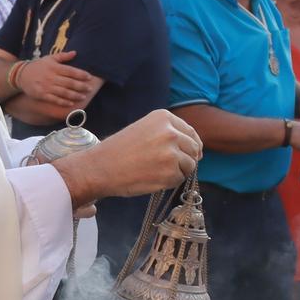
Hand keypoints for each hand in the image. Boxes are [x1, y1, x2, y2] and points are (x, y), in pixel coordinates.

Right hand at [17, 51, 101, 114]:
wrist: (21, 75)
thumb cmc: (38, 66)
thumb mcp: (49, 58)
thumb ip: (63, 56)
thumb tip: (75, 53)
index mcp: (54, 67)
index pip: (70, 71)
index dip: (81, 74)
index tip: (90, 77)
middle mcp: (51, 77)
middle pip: (69, 82)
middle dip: (81, 86)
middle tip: (90, 88)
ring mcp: (46, 86)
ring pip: (64, 92)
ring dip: (75, 95)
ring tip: (83, 97)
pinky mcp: (42, 95)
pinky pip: (55, 99)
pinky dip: (63, 102)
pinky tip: (71, 104)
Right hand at [54, 109, 201, 206]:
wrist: (100, 167)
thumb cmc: (120, 150)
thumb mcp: (145, 130)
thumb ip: (169, 134)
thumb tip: (198, 150)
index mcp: (164, 117)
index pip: (191, 132)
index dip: (192, 145)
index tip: (189, 153)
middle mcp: (170, 131)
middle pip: (194, 148)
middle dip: (186, 159)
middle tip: (167, 166)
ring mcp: (172, 152)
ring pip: (189, 165)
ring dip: (178, 171)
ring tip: (155, 171)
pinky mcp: (170, 171)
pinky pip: (180, 179)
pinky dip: (170, 182)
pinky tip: (152, 178)